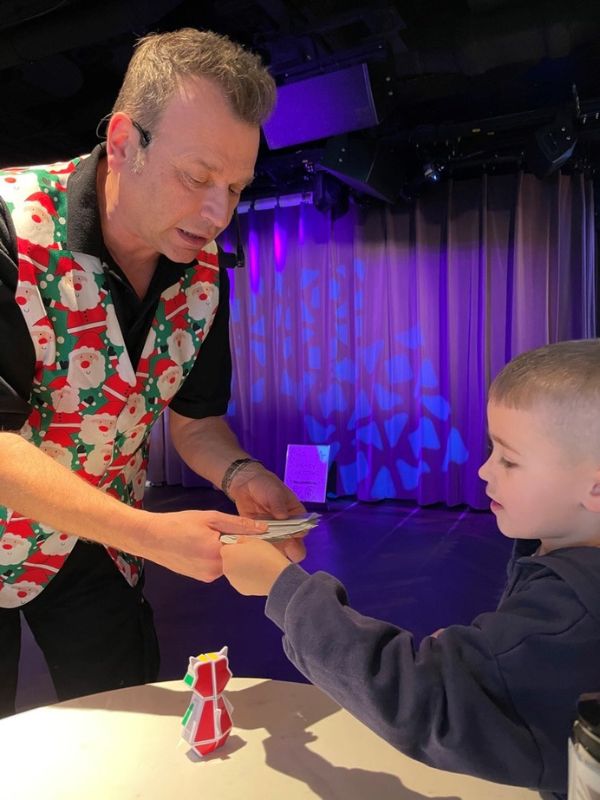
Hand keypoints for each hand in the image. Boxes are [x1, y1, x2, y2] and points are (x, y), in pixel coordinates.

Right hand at [140, 510, 267, 581]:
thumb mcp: (210, 518)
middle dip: (236, 544)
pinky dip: (215, 556)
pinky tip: (202, 546)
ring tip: (208, 537)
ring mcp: (207, 577)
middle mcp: (214, 571)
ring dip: (225, 550)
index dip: (250, 537)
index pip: (246, 548)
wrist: (151, 537)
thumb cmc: (179, 524)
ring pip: (228, 562)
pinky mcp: (201, 578)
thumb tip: (263, 528)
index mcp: (218, 554)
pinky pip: (217, 566)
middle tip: (222, 531)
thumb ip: (238, 524)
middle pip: (238, 557)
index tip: (252, 530)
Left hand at [221, 537, 289, 595]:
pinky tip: (258, 575)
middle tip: (252, 556)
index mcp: (228, 553)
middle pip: (229, 560)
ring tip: (257, 566)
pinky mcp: (241, 589)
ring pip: (235, 571)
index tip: (244, 547)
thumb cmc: (267, 557)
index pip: (226, 547)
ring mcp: (233, 580)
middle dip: (238, 558)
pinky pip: (241, 581)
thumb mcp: (255, 540)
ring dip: (242, 569)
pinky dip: (247, 579)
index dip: (236, 547)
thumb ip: (243, 540)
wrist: (277, 576)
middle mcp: (227, 567)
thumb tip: (240, 542)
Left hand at [228, 465, 306, 562]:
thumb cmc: (266, 486)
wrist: (246, 485)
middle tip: (280, 547)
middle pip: (294, 547)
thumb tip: (283, 516)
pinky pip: (262, 548)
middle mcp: (288, 529)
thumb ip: (279, 504)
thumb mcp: (275, 491)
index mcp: (297, 516)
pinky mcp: (260, 537)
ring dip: (273, 553)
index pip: (303, 531)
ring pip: (278, 551)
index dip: (297, 536)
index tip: (289, 536)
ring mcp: (273, 535)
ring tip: (265, 550)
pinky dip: (259, 550)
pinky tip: (253, 548)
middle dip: (289, 550)